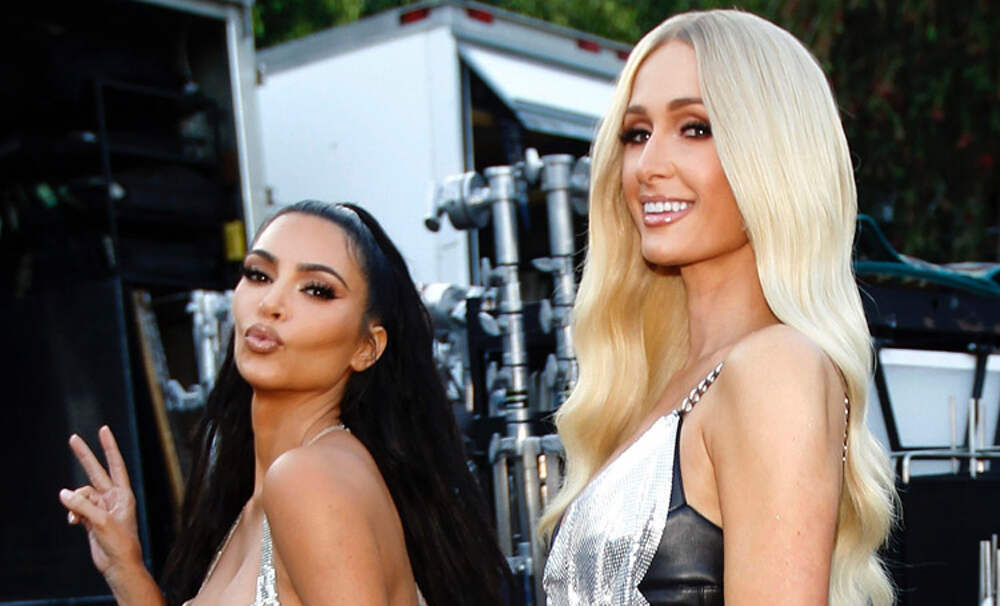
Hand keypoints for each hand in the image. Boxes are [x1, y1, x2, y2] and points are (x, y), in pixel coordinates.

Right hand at [59, 426, 143, 582]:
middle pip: (96, 472)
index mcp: (123, 494)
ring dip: (74, 504)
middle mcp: (113, 497)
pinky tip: (73, 523)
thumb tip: (63, 494)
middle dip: (85, 456)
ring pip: (81, 495)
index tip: (103, 430)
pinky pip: (77, 508)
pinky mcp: (92, 518)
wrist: (118, 564)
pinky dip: (72, 514)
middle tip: (73, 438)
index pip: (115, 464)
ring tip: (76, 518)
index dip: (109, 447)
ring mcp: (102, 507)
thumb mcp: (101, 522)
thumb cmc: (119, 543)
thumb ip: (82, 506)